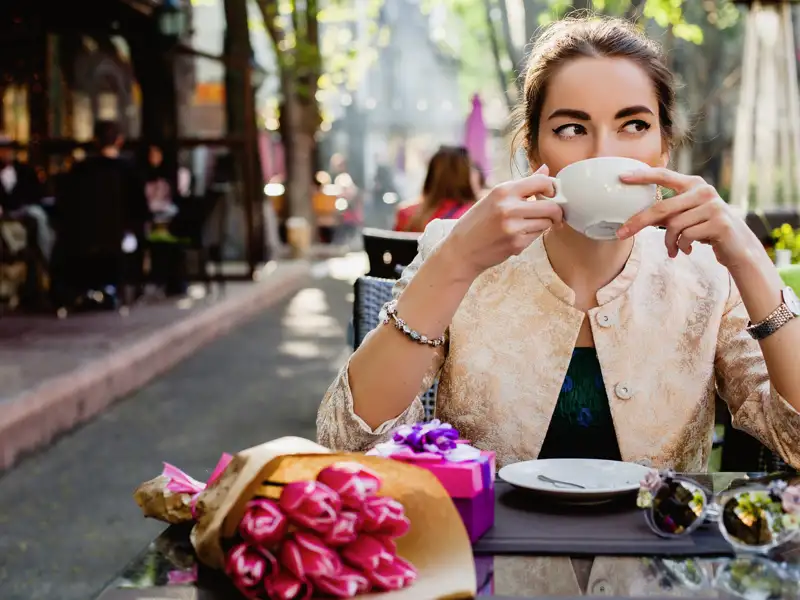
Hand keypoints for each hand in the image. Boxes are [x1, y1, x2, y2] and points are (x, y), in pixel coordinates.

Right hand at [442, 165, 563, 279]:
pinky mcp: (516, 245)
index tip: (550, 194)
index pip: (541, 181)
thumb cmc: (477, 222)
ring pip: (546, 223)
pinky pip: (537, 236)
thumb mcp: (495, 197)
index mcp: (503, 190)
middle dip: (556, 211)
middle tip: (552, 214)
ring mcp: (513, 227)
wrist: (461, 250)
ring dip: (543, 224)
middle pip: (551, 206)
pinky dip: (532, 235)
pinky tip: (517, 236)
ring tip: (528, 225)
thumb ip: (523, 184)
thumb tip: (545, 169)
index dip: (551, 188)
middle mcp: (508, 207)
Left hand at [616, 167, 761, 269]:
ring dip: (668, 242)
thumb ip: (666, 210)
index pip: (664, 176)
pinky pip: (686, 236)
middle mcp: (704, 191)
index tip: (621, 177)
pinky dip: (681, 246)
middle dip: (638, 222)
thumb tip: (634, 215)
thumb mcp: (685, 215)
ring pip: (673, 226)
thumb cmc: (705, 229)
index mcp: (693, 184)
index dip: (642, 176)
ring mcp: (713, 206)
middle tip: (621, 233)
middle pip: (661, 207)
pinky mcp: (719, 223)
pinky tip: (687, 250)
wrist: (737, 246)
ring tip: (673, 249)